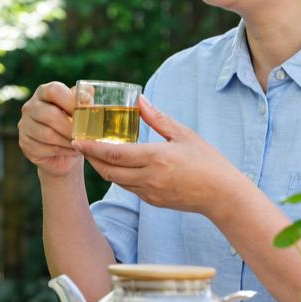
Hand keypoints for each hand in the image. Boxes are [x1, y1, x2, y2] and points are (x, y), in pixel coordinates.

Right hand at [18, 81, 83, 176]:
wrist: (63, 151)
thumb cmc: (72, 125)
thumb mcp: (80, 111)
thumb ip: (83, 101)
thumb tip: (88, 92)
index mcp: (43, 92)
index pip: (53, 90)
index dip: (71, 101)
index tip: (86, 112)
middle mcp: (30, 106)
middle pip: (50, 114)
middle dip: (71, 127)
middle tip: (85, 134)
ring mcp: (24, 125)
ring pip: (48, 134)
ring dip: (68, 141)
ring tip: (81, 144)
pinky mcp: (24, 143)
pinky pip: (44, 148)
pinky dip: (62, 151)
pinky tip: (72, 150)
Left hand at [75, 97, 242, 213]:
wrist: (223, 196)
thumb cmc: (207, 161)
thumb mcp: (183, 134)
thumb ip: (157, 118)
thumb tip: (139, 100)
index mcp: (156, 158)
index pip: (115, 154)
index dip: (92, 148)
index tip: (77, 140)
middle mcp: (150, 178)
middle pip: (109, 170)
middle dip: (91, 158)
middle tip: (79, 145)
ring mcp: (150, 192)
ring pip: (116, 180)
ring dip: (102, 167)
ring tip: (93, 153)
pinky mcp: (153, 201)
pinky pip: (129, 188)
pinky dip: (118, 176)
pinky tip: (116, 165)